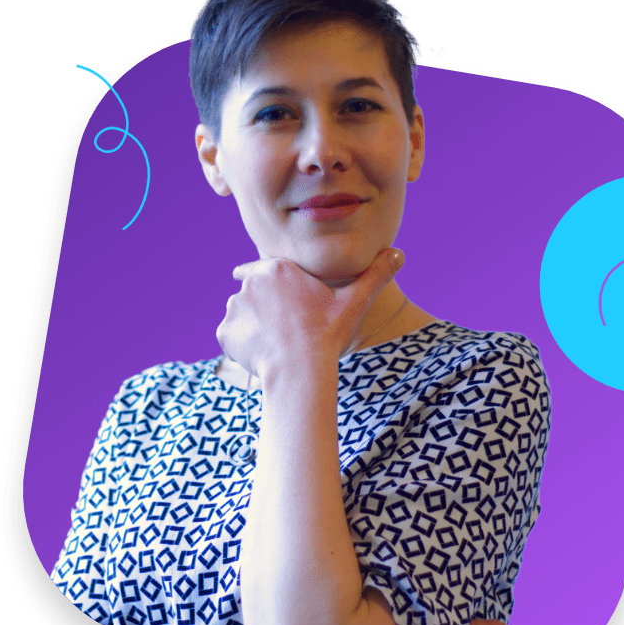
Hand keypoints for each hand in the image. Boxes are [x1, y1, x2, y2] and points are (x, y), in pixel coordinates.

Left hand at [216, 249, 404, 384]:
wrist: (299, 371)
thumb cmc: (327, 334)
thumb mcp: (355, 302)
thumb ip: (376, 275)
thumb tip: (399, 253)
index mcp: (277, 268)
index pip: (262, 269)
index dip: (272, 286)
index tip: (281, 303)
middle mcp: (249, 282)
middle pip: (253, 294)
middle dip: (265, 309)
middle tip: (287, 330)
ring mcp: (233, 307)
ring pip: (241, 314)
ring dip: (253, 326)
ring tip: (276, 344)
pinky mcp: (224, 332)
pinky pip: (231, 336)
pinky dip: (242, 345)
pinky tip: (264, 355)